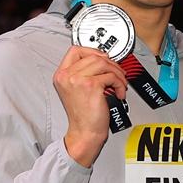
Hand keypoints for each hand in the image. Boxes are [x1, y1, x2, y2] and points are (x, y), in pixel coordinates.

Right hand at [53, 45, 127, 166]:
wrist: (85, 132)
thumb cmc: (83, 115)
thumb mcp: (76, 90)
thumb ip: (83, 73)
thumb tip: (103, 61)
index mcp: (62, 75)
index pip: (75, 50)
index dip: (93, 51)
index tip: (104, 59)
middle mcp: (67, 76)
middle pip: (94, 55)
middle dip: (111, 64)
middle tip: (117, 74)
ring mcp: (78, 79)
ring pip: (104, 63)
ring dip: (117, 73)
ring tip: (120, 84)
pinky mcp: (91, 85)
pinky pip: (112, 76)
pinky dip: (120, 84)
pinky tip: (119, 92)